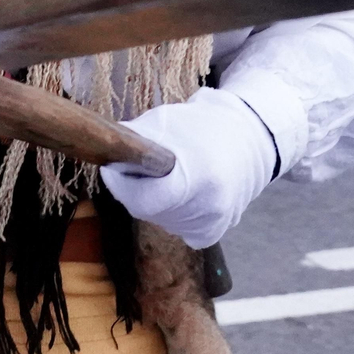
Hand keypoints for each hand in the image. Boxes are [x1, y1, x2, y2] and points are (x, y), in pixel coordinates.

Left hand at [100, 88, 277, 248]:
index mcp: (199, 177)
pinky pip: (176, 227)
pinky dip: (171, 212)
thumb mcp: (166, 120)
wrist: (252, 138)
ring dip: (153, 200)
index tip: (114, 169)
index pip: (143, 200)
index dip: (122, 185)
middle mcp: (210, 208)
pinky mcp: (213, 232)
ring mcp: (214, 223)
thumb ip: (135, 140)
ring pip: (159, 219)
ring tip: (171, 174)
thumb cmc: (204, 125)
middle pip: (147, 210)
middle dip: (136, 189)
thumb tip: (102, 151)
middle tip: (142, 166)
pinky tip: (184, 191)